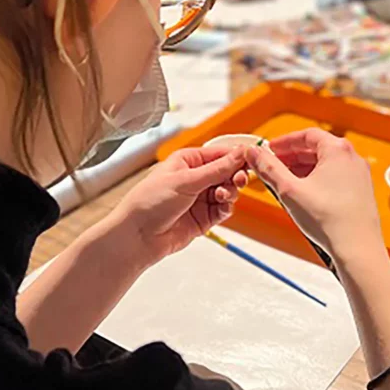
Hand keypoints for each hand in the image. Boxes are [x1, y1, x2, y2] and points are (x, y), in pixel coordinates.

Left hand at [111, 147, 248, 264]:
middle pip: (227, 172)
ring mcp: (199, 198)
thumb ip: (217, 168)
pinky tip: (221, 206)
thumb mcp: (186, 180)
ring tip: (222, 195)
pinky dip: (226, 207)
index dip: (236, 156)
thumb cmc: (149, 202)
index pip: (219, 154)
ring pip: (227, 190)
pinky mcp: (203, 218)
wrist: (138, 236)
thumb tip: (239, 153)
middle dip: (235, 175)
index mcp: (187, 161)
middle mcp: (195, 178)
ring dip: (229, 192)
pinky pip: (223, 209)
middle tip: (240, 179)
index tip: (252, 158)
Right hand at [246, 128, 384, 263]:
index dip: (284, 142)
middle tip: (273, 166)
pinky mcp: (361, 192)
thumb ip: (269, 168)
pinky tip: (303, 195)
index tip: (270, 150)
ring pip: (326, 164)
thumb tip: (254, 153)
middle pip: (317, 148)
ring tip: (284, 182)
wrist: (357, 249)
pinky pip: (335, 178)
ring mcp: (359, 175)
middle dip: (292, 156)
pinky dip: (316, 181)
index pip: (307, 135)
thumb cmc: (329, 220)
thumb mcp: (289, 190)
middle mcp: (352, 158)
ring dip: (303, 169)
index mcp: (338, 150)